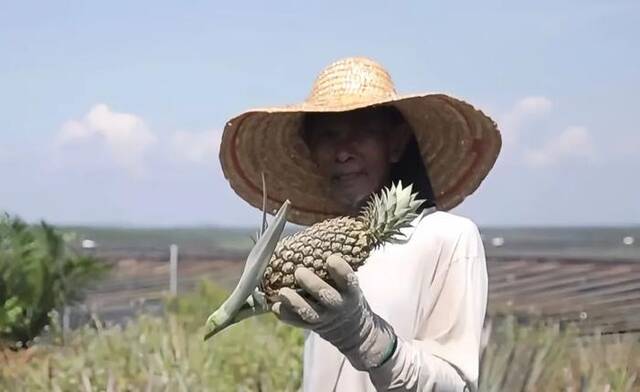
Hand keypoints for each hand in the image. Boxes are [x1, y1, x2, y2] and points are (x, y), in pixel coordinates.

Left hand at [271, 255, 396, 370]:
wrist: (351, 328)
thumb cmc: (345, 294)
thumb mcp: (348, 283)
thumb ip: (336, 268)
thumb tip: (316, 238)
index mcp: (350, 291)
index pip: (348, 280)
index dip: (340, 270)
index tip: (330, 258)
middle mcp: (338, 305)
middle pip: (326, 296)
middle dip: (312, 284)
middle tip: (299, 271)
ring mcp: (324, 318)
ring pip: (309, 312)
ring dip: (294, 301)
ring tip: (282, 291)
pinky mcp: (312, 326)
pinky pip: (296, 322)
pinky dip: (285, 314)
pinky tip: (275, 306)